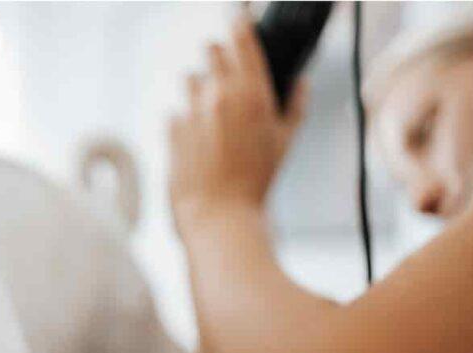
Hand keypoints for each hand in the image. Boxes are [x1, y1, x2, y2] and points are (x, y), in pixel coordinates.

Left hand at [169, 14, 307, 238]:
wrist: (218, 213)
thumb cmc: (256, 182)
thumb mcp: (286, 142)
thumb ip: (297, 106)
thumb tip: (301, 83)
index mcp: (252, 92)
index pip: (241, 38)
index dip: (238, 21)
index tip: (237, 14)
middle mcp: (219, 94)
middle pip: (210, 50)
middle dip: (217, 55)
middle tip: (225, 71)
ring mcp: (191, 110)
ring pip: (190, 78)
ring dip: (199, 86)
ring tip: (210, 111)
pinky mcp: (171, 129)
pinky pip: (176, 111)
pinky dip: (185, 119)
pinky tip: (197, 140)